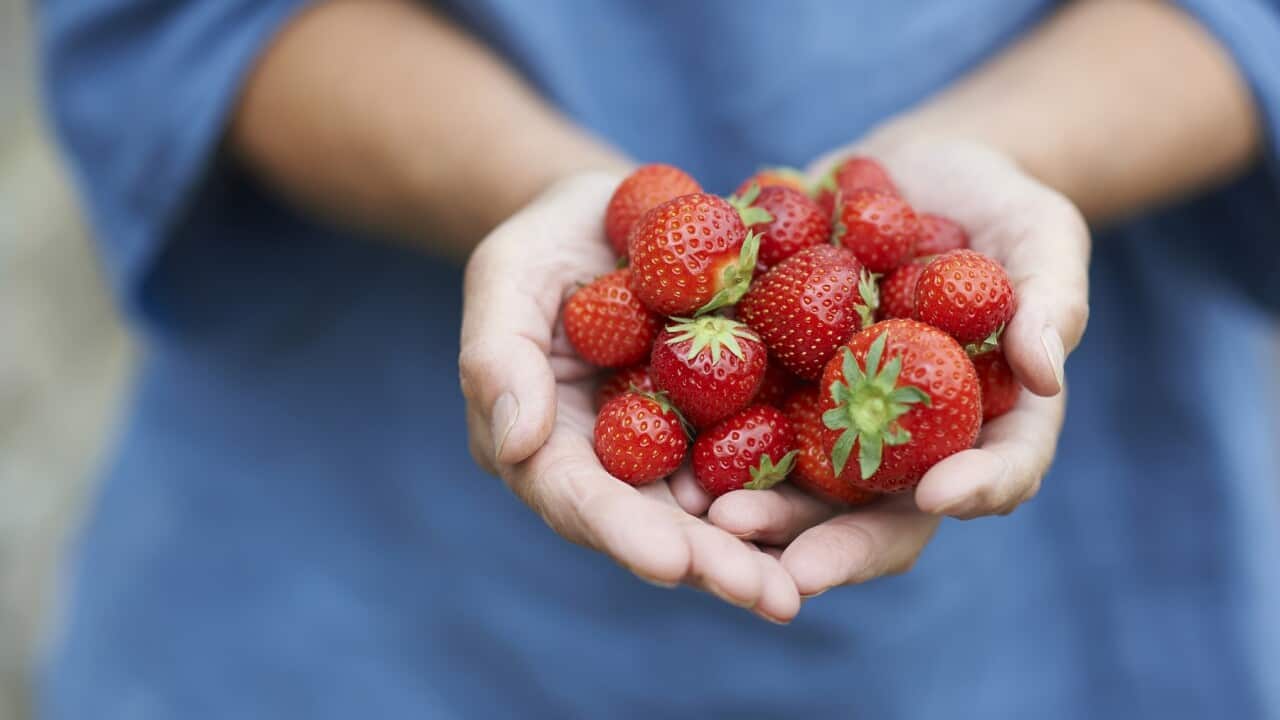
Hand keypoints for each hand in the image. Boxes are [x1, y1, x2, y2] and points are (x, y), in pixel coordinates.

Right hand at [459, 172, 801, 621]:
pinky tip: (853, 513)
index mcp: (552, 446)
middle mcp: (621, 464)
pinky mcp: (738, 415)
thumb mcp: (506, 277)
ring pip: (723, 508)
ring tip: (807, 585)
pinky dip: (804, 486)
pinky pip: (771, 453)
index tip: (670, 562)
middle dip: (712, 564)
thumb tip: (515, 445)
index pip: (580, 498)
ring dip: (765, 549)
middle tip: (770, 598)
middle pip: (662, 524)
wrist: (618, 213)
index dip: (624, 532)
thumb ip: (497, 356)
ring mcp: (683, 445)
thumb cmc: (545, 243)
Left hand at [707, 138, 1089, 596]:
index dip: (975, 489)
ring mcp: (836, 417)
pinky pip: (743, 420)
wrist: (909, 172)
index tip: (940, 495)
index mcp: (983, 421)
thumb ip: (1053, 301)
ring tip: (717, 519)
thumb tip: (1046, 374)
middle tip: (794, 568)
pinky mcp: (778, 381)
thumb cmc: (1000, 205)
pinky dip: (708, 441)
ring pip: (802, 485)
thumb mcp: (1042, 235)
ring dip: (764, 511)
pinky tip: (667, 452)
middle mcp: (905, 440)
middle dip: (838, 541)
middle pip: (880, 510)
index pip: (995, 472)